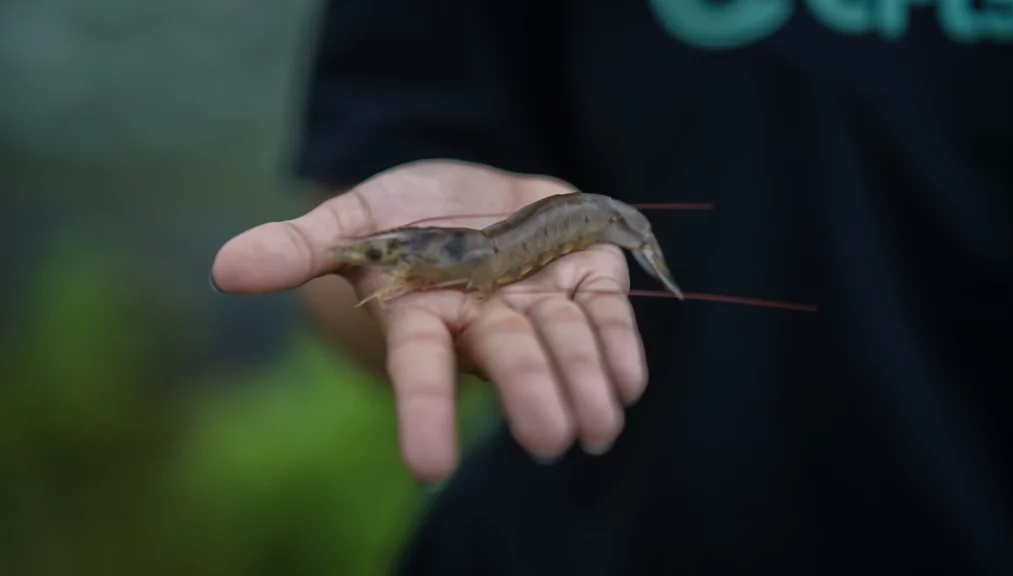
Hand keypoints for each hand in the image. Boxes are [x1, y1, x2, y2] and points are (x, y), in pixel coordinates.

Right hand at [210, 160, 647, 482]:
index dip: (422, 411)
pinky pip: (608, 317)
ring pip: (564, 344)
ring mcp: (540, 302)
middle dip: (528, 394)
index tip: (426, 465)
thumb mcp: (358, 217)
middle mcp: (486, 319)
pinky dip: (618, 347)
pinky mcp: (589, 279)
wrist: (486, 190)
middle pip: (507, 358)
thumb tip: (222, 269)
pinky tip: (629, 384)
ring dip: (585, 382)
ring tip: (601, 428)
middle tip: (549, 439)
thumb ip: (301, 245)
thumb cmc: (414, 211)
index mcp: (427, 312)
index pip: (420, 367)